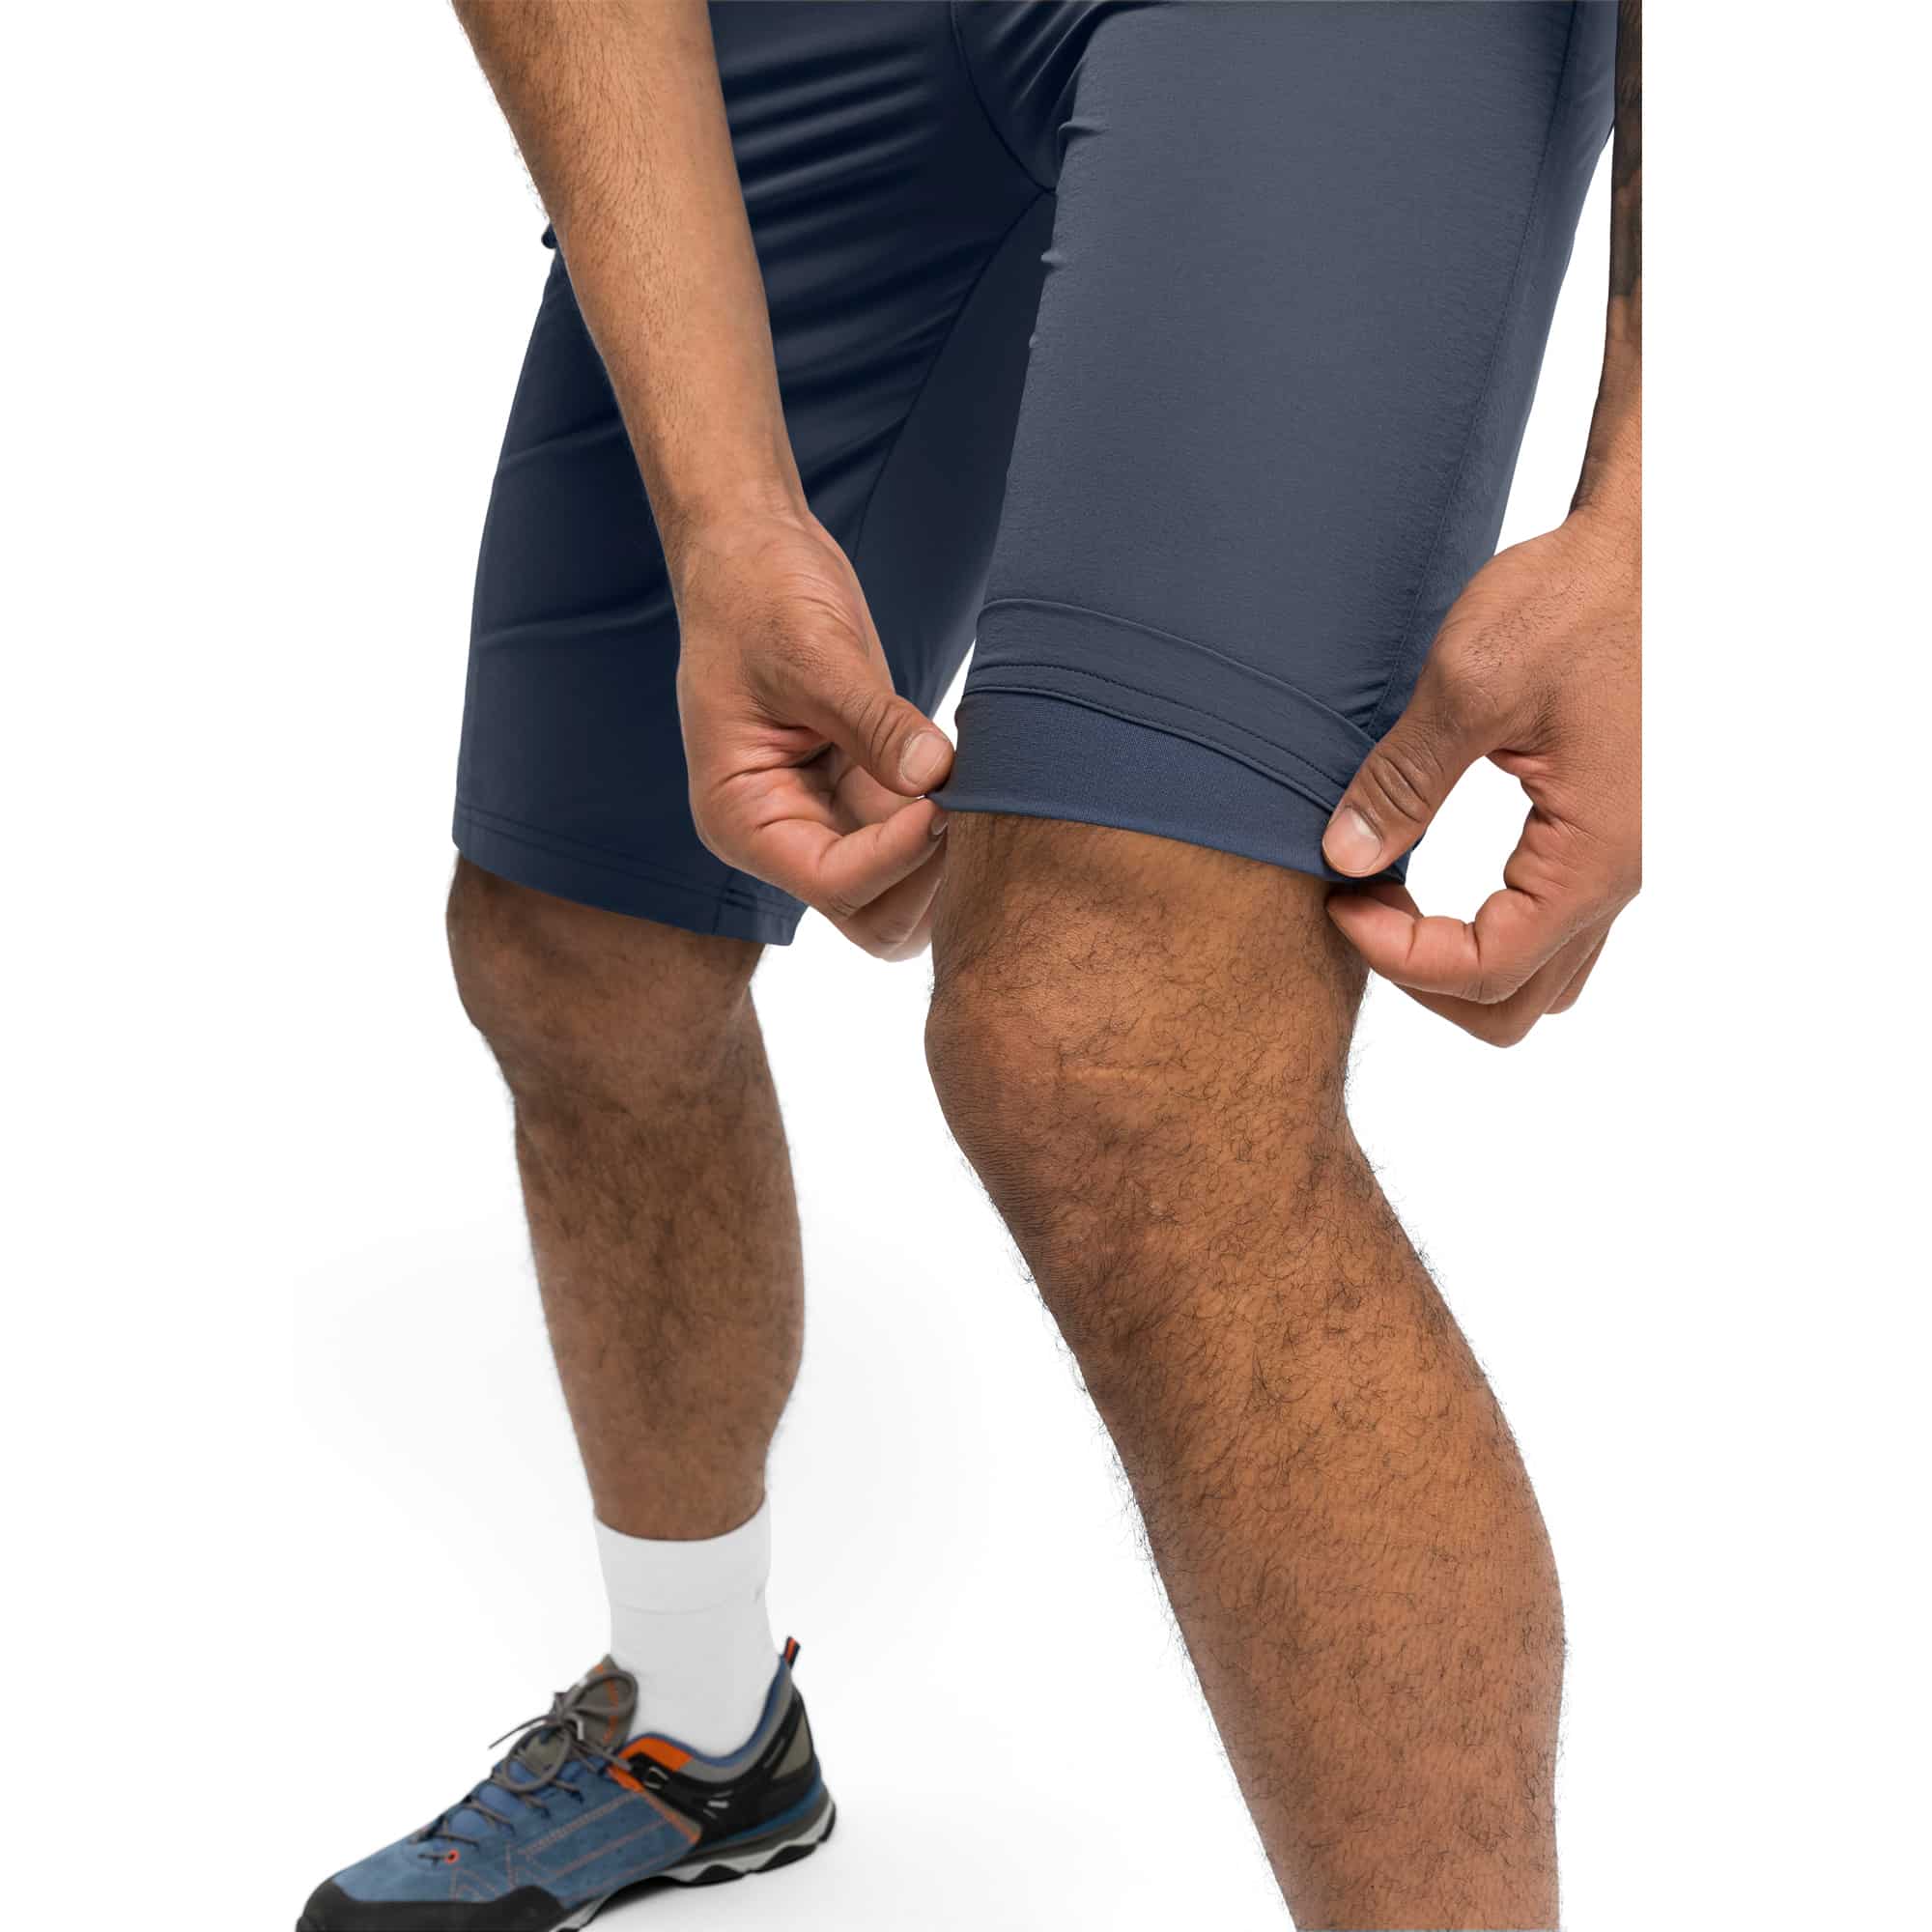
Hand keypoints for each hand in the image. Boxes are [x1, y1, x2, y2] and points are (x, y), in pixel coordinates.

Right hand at [671, 508, 951, 958]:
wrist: (754, 553)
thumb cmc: (758, 596)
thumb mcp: (814, 655)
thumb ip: (875, 722)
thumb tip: (934, 776)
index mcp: (743, 818)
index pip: (833, 883)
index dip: (896, 857)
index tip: (941, 802)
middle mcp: (782, 836)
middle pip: (871, 917)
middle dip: (927, 881)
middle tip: (969, 810)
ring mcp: (827, 820)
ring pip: (903, 894)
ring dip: (946, 862)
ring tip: (975, 793)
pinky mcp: (866, 795)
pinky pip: (918, 842)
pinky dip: (953, 826)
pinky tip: (974, 777)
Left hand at [1321, 509, 1639, 1044]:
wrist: (1654, 543)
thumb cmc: (1578, 597)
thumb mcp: (1472, 683)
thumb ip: (1405, 781)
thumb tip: (1345, 857)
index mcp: (1594, 856)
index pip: (1484, 970)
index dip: (1394, 956)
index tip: (1337, 901)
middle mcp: (1621, 877)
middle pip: (1514, 1003)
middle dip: (1422, 977)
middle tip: (1358, 906)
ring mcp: (1623, 861)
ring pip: (1538, 975)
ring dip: (1454, 958)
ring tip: (1387, 891)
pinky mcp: (1610, 835)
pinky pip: (1551, 925)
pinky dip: (1485, 925)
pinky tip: (1429, 868)